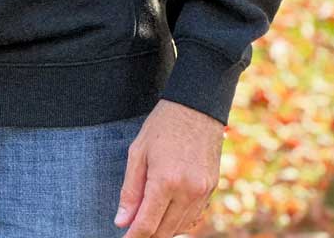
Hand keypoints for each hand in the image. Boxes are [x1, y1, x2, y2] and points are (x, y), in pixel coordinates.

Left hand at [113, 99, 224, 235]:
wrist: (196, 107)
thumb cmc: (162, 126)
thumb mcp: (138, 152)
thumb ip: (130, 190)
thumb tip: (122, 221)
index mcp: (165, 180)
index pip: (147, 224)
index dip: (133, 237)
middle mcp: (188, 191)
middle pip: (164, 231)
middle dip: (147, 235)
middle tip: (132, 229)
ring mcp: (203, 192)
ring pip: (181, 227)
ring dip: (163, 229)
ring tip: (148, 218)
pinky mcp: (211, 190)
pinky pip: (194, 217)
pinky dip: (180, 221)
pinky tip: (168, 213)